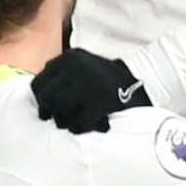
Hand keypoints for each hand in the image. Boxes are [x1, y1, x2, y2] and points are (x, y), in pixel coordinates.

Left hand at [31, 48, 146, 132]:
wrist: (146, 78)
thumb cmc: (108, 81)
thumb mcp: (82, 70)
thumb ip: (61, 81)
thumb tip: (41, 107)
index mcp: (68, 58)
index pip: (39, 83)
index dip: (41, 101)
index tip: (47, 112)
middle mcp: (75, 66)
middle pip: (47, 98)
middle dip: (54, 113)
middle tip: (64, 121)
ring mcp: (88, 81)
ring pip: (61, 110)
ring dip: (69, 122)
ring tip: (80, 123)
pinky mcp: (100, 98)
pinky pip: (80, 122)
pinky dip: (85, 127)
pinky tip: (97, 125)